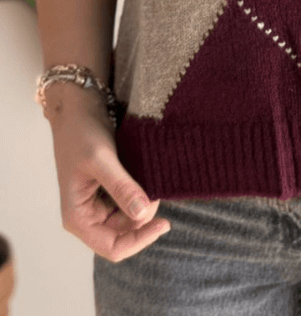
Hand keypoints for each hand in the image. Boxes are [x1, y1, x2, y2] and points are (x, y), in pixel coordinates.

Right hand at [46, 85, 169, 261]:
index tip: (166, 222)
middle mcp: (88, 217)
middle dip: (145, 217)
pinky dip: (142, 193)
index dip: (140, 241)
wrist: (77, 109)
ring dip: (145, 203)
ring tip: (152, 177)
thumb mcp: (101, 159)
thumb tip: (143, 214)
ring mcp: (98, 205)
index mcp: (78, 218)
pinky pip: (130, 202)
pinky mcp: (108, 192)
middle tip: (158, 186)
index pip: (113, 248)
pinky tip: (148, 176)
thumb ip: (121, 187)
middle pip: (125, 235)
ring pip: (131, 219)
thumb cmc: (81, 133)